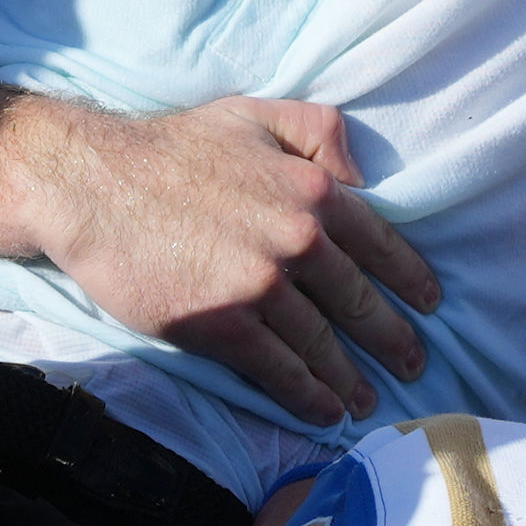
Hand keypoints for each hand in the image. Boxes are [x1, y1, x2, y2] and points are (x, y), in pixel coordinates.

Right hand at [31, 95, 441, 423]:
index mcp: (312, 189)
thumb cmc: (173, 147)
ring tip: (368, 400)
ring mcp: (261, 286)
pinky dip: (307, 396)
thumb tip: (365, 174)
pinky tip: (323, 412)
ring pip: (323, 344)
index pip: (381, 243)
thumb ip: (320, 133)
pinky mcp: (223, 326)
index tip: (431, 304)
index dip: (411, 278)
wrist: (94, 184)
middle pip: (360, 302)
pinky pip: (280, 370)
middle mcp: (298, 240)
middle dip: (393, 339)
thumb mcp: (256, 114)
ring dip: (351, 378)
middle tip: (414, 365)